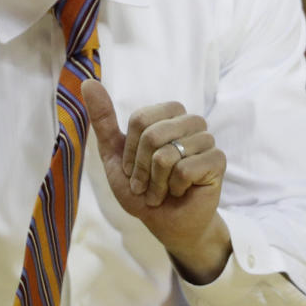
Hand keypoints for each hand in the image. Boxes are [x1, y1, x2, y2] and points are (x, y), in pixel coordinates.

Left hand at [81, 80, 231, 282]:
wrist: (166, 223)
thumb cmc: (142, 189)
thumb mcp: (114, 156)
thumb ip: (103, 120)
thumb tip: (88, 82)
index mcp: (167, 114)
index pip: (140, 120)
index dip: (130, 151)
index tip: (131, 170)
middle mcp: (189, 122)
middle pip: (152, 134)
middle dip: (141, 167)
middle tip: (146, 184)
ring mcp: (206, 140)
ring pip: (168, 154)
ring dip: (157, 181)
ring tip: (161, 190)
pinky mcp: (217, 160)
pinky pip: (185, 169)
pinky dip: (174, 187)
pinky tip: (179, 192)